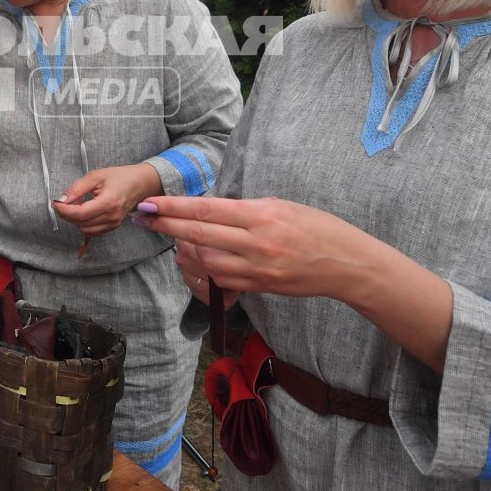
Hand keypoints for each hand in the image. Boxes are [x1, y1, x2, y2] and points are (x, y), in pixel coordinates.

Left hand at [53, 163, 162, 236]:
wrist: (140, 183)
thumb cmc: (120, 177)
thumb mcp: (95, 176)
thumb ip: (76, 189)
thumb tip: (62, 200)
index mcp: (108, 202)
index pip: (79, 214)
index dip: (64, 210)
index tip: (55, 203)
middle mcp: (112, 217)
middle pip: (80, 223)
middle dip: (67, 214)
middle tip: (64, 201)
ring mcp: (113, 224)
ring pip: (84, 229)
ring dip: (76, 219)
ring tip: (77, 204)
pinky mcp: (113, 227)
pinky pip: (92, 231)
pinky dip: (84, 223)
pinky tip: (85, 211)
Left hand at [135, 196, 380, 300]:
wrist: (347, 264)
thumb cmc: (317, 227)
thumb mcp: (282, 206)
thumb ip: (246, 210)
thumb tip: (210, 210)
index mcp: (262, 214)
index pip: (207, 210)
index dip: (174, 207)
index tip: (151, 204)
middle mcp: (257, 242)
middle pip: (200, 235)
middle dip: (166, 227)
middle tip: (142, 219)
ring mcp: (258, 268)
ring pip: (207, 261)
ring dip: (186, 250)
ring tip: (176, 239)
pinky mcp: (260, 286)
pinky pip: (223, 279)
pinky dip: (207, 268)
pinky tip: (200, 258)